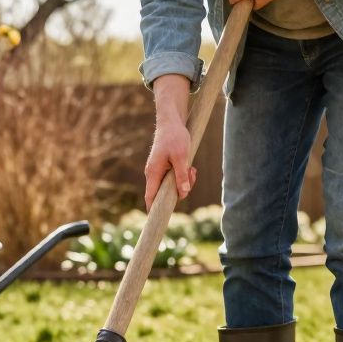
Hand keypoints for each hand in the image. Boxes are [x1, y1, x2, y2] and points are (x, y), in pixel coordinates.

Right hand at [145, 75, 195, 207]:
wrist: (172, 121)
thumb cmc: (175, 137)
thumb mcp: (181, 157)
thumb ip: (181, 176)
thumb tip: (183, 193)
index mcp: (153, 173)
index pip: (150, 197)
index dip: (153, 210)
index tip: (158, 220)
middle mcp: (154, 174)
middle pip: (164, 194)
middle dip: (180, 191)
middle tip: (191, 175)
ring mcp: (159, 171)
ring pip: (172, 186)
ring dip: (184, 182)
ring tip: (192, 169)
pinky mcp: (165, 168)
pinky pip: (174, 178)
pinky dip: (183, 176)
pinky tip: (190, 167)